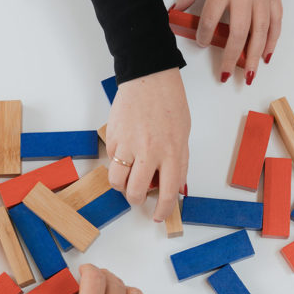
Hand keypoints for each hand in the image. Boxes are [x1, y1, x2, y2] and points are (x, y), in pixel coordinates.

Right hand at [107, 68, 188, 221]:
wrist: (149, 78)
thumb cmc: (170, 103)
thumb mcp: (183, 135)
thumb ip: (179, 163)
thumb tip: (174, 187)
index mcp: (172, 152)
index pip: (167, 193)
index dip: (163, 210)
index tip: (159, 216)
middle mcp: (149, 152)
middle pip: (136, 192)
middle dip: (136, 200)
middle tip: (138, 196)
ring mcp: (128, 145)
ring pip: (117, 181)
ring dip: (121, 186)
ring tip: (127, 178)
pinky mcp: (113, 137)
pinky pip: (111, 160)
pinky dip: (116, 162)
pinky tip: (124, 150)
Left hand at [175, 0, 283, 85]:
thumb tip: (177, 6)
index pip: (212, 18)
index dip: (204, 34)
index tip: (202, 42)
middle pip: (238, 34)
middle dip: (232, 58)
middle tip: (226, 75)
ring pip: (260, 34)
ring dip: (254, 57)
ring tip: (249, 76)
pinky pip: (275, 26)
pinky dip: (272, 43)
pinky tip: (266, 56)